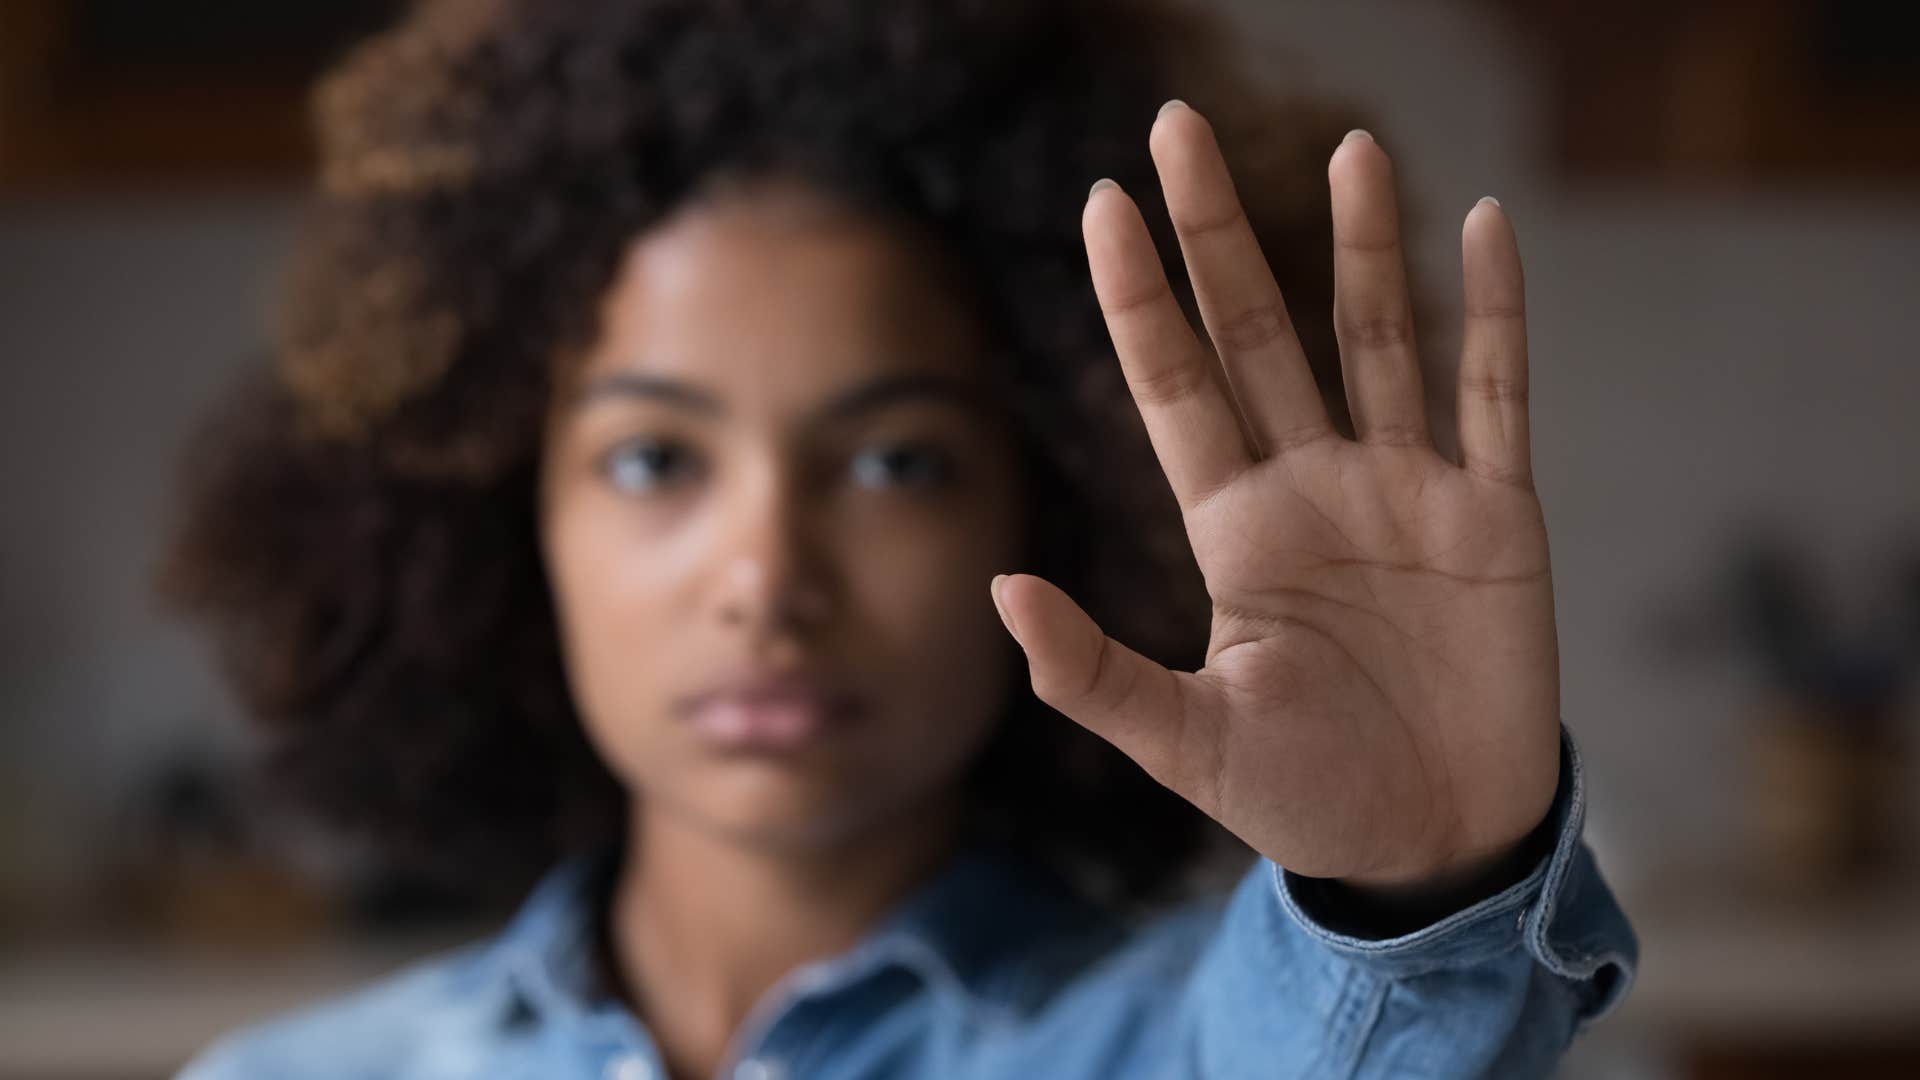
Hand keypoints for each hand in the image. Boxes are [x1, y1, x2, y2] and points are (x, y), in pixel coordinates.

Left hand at [989, 102, 1560, 890]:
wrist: (1435, 848)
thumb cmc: (1306, 801)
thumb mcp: (1185, 745)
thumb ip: (1092, 672)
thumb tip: (999, 590)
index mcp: (1236, 530)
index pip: (1176, 384)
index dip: (1140, 296)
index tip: (1103, 202)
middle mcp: (1313, 487)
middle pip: (1261, 331)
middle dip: (1220, 234)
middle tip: (1179, 126)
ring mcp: (1405, 490)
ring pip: (1378, 338)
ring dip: (1363, 244)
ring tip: (1348, 146)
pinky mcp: (1494, 513)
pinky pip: (1495, 392)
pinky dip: (1494, 312)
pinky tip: (1481, 226)